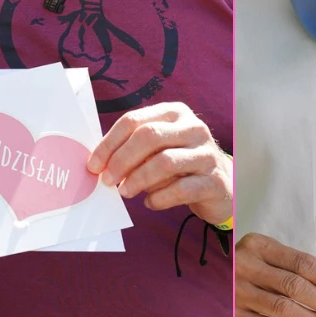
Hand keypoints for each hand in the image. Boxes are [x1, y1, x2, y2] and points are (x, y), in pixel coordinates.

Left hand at [86, 101, 231, 224]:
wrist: (222, 186)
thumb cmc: (180, 166)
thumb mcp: (158, 150)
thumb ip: (134, 150)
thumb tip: (100, 164)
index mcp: (174, 113)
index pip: (133, 120)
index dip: (109, 143)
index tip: (93, 164)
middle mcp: (193, 128)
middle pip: (149, 136)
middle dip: (121, 160)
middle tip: (107, 180)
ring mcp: (207, 154)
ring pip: (165, 162)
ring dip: (138, 179)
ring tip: (126, 192)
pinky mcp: (214, 181)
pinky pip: (180, 190)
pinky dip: (159, 199)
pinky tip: (150, 203)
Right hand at [235, 232, 315, 316]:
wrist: (203, 281)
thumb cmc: (242, 267)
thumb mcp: (260, 254)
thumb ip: (288, 264)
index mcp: (258, 245)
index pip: (302, 263)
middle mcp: (246, 265)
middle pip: (295, 285)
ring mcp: (237, 291)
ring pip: (284, 308)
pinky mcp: (233, 315)